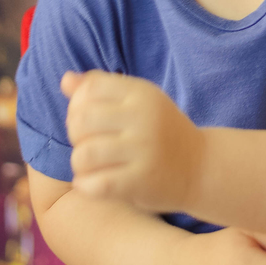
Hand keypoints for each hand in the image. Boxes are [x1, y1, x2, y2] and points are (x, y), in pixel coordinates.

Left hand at [62, 70, 202, 212]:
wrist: (199, 166)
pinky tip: (92, 183)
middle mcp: (143, 117)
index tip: (87, 119)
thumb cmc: (160, 131)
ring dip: (79, 163)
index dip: (77, 104)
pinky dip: (85, 185)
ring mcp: (143, 150)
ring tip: (89, 165)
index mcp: (141, 93)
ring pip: (84, 154)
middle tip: (87, 143)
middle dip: (75, 134)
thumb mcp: (138, 102)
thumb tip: (66, 79)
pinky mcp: (141, 181)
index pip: (90, 88)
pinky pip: (95, 184)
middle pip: (81, 120)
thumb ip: (103, 88)